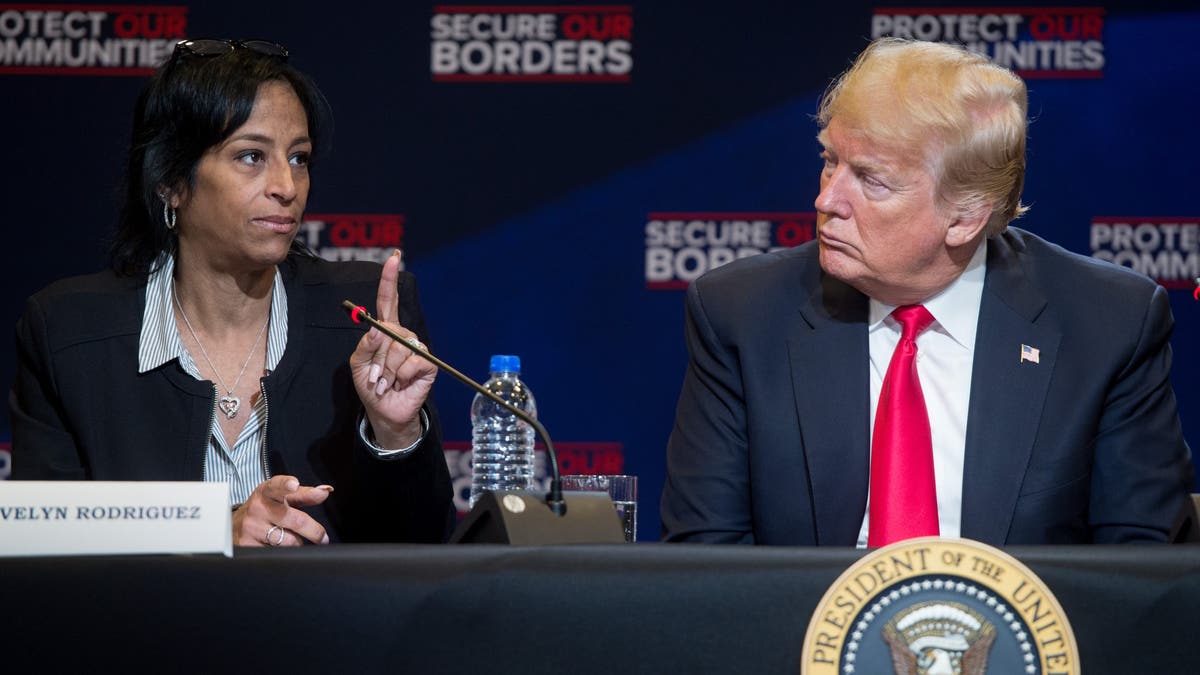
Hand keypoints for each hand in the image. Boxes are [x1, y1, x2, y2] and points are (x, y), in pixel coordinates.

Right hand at [232, 475, 332, 545]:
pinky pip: (277, 554)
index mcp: (267, 492)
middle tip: (322, 537)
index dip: (285, 485)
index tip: (293, 484)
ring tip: (292, 539)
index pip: (277, 486)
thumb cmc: (265, 508)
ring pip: (288, 541)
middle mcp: (258, 508)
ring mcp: (251, 527)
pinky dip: (283, 553)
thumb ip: (304, 494)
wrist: (234, 525)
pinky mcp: (248, 545)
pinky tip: (276, 547)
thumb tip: (325, 491)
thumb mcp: (281, 497)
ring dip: (296, 542)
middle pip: (295, 520)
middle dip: (314, 531)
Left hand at [349, 249, 435, 448]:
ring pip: (398, 348)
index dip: (390, 279)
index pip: (389, 300)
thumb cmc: (370, 385)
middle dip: (376, 357)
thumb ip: (364, 345)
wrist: (385, 411)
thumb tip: (378, 329)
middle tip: (374, 376)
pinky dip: (400, 376)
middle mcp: (403, 334)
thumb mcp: (357, 364)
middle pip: (389, 330)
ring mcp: (417, 348)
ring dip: (386, 370)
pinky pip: (412, 362)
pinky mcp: (428, 363)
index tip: (394, 257)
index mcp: (386, 330)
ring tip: (386, 382)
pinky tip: (400, 384)